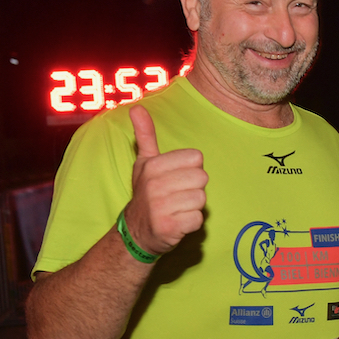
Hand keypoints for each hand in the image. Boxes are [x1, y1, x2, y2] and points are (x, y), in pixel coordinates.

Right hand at [123, 105, 207, 256]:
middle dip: (194, 188)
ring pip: (202, 199)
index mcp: (153, 165)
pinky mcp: (169, 227)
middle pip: (202, 178)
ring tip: (177, 208)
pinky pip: (198, 219)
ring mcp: (161, 207)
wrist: (136, 231)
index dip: (190, 169)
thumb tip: (137, 107)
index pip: (196, 158)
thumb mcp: (144, 163)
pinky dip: (192, 223)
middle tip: (177, 195)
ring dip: (193, 206)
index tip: (176, 178)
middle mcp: (155, 185)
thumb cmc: (146, 193)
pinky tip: (178, 221)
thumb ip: (145, 135)